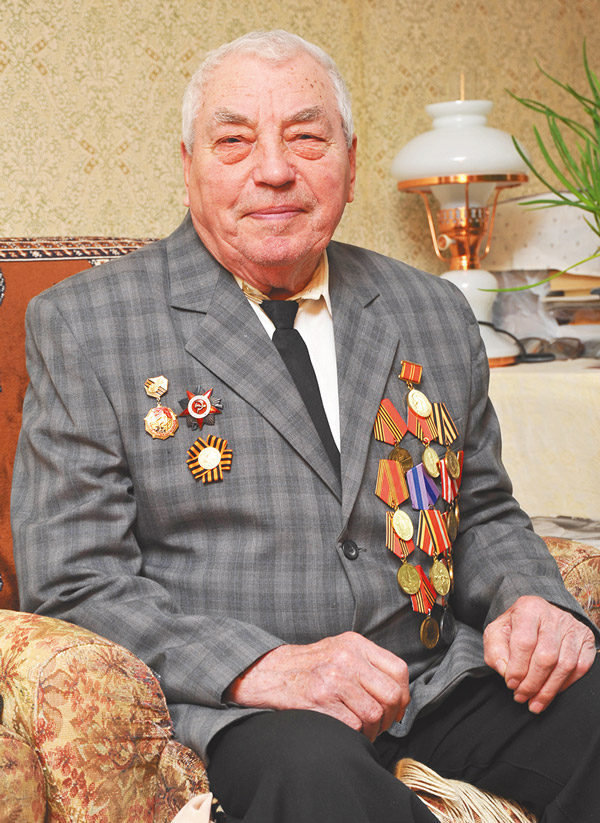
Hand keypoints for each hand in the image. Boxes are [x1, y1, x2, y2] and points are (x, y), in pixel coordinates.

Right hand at [224, 631, 409, 740]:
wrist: (268, 672)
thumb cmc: (307, 666)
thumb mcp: (339, 650)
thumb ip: (367, 664)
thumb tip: (398, 694)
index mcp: (355, 644)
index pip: (398, 670)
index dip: (403, 695)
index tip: (397, 708)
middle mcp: (347, 658)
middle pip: (391, 694)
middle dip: (391, 717)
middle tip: (382, 724)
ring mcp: (334, 678)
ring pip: (374, 714)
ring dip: (372, 729)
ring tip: (362, 729)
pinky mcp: (320, 700)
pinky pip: (353, 726)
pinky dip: (354, 734)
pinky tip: (346, 730)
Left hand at [483, 595, 595, 713]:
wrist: (536, 617)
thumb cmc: (514, 628)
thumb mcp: (496, 634)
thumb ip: (496, 652)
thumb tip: (506, 672)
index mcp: (528, 608)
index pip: (524, 642)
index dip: (517, 668)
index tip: (511, 684)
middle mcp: (553, 615)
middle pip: (546, 656)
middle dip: (533, 683)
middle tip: (521, 697)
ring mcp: (572, 626)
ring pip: (565, 665)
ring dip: (549, 689)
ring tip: (535, 702)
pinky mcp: (586, 638)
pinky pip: (581, 667)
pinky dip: (566, 684)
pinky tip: (551, 692)